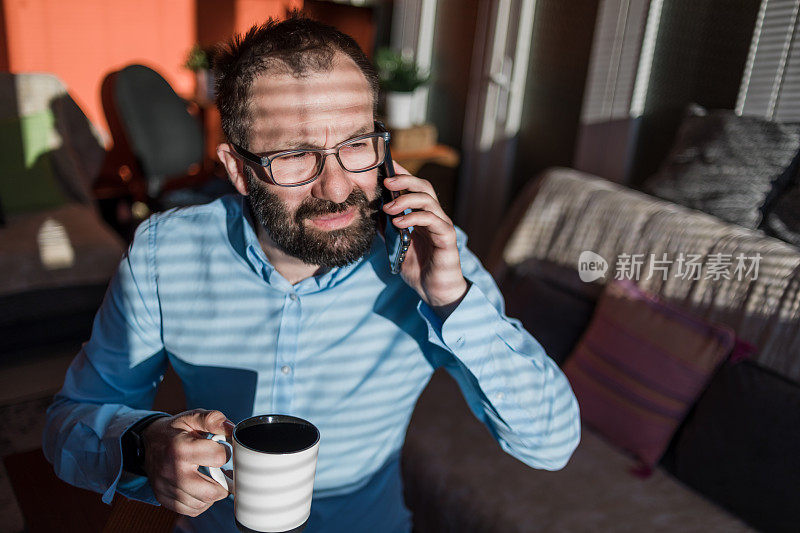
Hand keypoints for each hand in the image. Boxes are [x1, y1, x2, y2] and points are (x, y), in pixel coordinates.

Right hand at [141, 409, 233, 516]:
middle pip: (211, 491)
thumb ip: (213, 419)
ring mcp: (167, 488)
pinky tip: (202, 488)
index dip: (226, 452)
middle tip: (225, 472)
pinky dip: (202, 502)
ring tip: (214, 480)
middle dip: (225, 482)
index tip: (222, 449)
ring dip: (214, 494)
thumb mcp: (191, 417)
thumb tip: (232, 430)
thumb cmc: (175, 430)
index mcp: (181, 448)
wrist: (147, 442)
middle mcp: (172, 471)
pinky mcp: (163, 498)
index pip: (218, 457)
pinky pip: (192, 510)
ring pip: (202, 503)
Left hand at [382, 162, 468, 317]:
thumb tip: (370, 212)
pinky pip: (433, 221)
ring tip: (387, 208)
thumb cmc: (418, 268)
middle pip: (424, 187)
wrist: (435, 292)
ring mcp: (442, 226)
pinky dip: (414, 217)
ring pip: (428, 200)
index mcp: (423, 216)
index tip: (385, 165)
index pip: (414, 188)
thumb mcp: (396, 246)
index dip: (402, 175)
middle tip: (385, 182)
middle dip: (405, 181)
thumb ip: (387, 229)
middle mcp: (435, 217)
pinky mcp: (447, 238)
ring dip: (406, 199)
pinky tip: (398, 222)